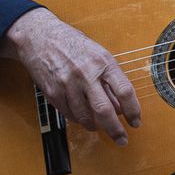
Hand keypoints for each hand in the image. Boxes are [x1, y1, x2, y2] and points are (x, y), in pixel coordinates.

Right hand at [4, 6, 139, 145]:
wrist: (38, 36)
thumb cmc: (70, 42)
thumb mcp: (96, 54)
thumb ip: (109, 80)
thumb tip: (120, 107)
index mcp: (102, 61)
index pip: (124, 91)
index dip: (133, 110)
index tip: (135, 121)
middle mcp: (86, 73)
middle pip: (105, 110)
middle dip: (116, 130)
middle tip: (121, 139)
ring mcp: (68, 84)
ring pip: (86, 117)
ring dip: (95, 126)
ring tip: (98, 126)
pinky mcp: (53, 92)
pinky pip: (70, 115)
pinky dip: (78, 120)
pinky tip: (82, 117)